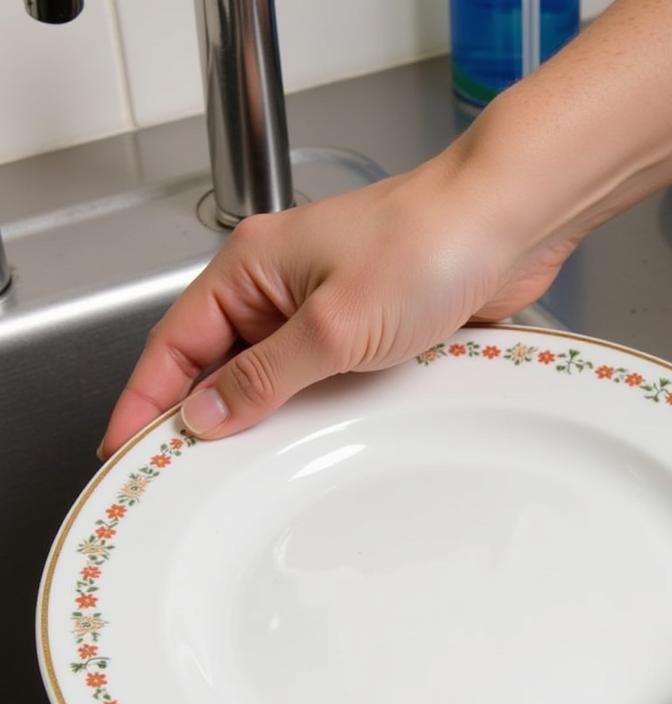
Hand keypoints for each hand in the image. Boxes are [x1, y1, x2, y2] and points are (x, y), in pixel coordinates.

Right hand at [99, 156, 577, 455]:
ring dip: (258, 413)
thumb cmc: (427, 244)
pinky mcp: (368, 325)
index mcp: (252, 267)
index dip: (145, 399)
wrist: (508, 224)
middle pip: (217, 360)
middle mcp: (282, 284)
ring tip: (237, 467)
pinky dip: (307, 405)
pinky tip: (306, 438)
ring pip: (271, 371)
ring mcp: (326, 305)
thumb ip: (265, 375)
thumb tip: (207, 412)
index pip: (175, 342)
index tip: (125, 447)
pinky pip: (319, 374)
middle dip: (198, 413)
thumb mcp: (331, 325)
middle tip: (178, 472)